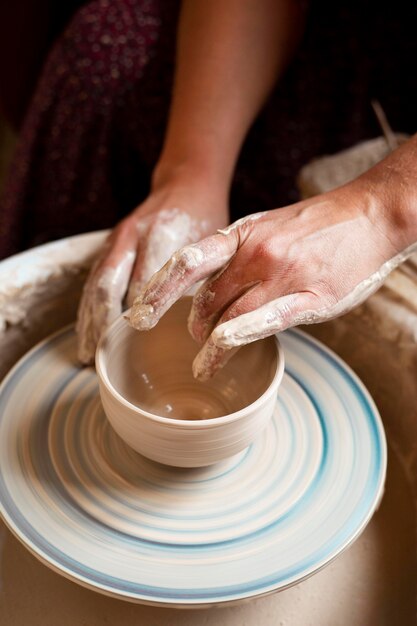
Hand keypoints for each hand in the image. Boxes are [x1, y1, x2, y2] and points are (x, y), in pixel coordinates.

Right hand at [76, 176, 227, 363]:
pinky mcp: (109, 244)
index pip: (144, 282)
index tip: (135, 342)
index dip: (138, 313)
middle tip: (102, 355)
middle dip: (102, 323)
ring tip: (85, 353)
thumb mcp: (212, 245)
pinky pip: (92, 280)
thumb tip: (194, 326)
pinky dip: (87, 308)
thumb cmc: (204, 219)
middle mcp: (132, 235)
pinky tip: (87, 330)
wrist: (185, 184)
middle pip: (108, 286)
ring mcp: (116, 239)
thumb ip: (200, 278)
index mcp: (161, 234)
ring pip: (94, 285)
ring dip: (88, 320)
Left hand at [128, 176, 416, 379]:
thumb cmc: (315, 225)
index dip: (158, 290)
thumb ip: (236, 257)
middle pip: (207, 300)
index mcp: (242, 234)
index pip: (187, 262)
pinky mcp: (311, 300)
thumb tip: (209, 288)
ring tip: (204, 363)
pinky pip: (264, 323)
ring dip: (210, 344)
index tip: (138, 314)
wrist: (368, 216)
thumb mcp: (266, 227)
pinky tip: (218, 353)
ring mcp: (284, 276)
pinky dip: (235, 341)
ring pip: (230, 317)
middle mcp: (257, 254)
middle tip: (194, 337)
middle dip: (195, 324)